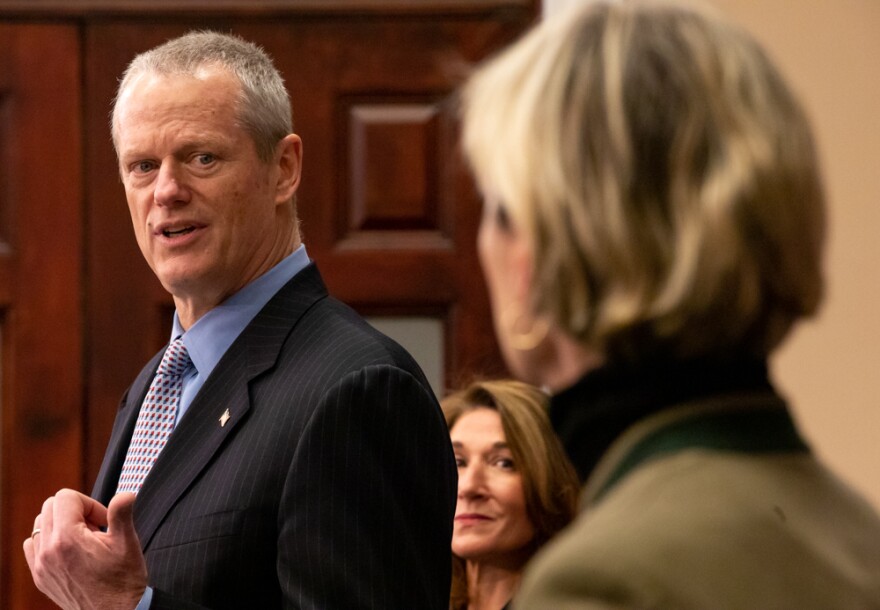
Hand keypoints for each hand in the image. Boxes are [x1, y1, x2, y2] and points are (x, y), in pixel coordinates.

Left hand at [23, 490, 147, 609]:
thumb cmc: (123, 581)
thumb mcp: (128, 543)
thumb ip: (122, 513)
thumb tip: (125, 495)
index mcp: (68, 539)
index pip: (66, 497)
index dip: (89, 503)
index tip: (103, 520)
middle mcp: (48, 551)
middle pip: (50, 506)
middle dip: (75, 511)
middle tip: (95, 527)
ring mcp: (40, 565)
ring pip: (40, 524)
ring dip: (61, 523)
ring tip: (83, 538)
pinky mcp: (40, 577)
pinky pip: (32, 545)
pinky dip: (48, 540)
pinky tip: (69, 549)